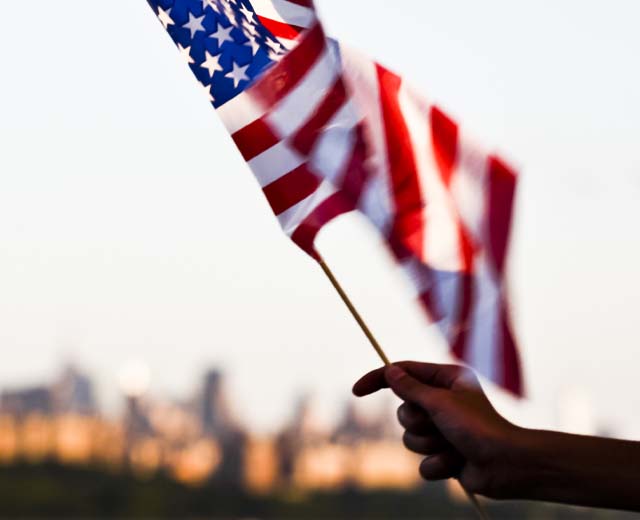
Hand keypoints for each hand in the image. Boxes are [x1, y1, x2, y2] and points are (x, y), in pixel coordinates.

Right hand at [353, 362, 523, 497]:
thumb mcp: (440, 402)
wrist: (506, 465)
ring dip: (428, 444)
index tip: (357, 390)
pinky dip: (437, 463)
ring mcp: (443, 429)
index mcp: (446, 380)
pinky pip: (422, 462)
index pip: (402, 373)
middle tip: (438, 424)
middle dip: (417, 422)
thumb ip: (411, 388)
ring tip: (452, 445)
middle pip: (403, 410)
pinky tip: (457, 462)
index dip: (378, 380)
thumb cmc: (478, 427)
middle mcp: (443, 402)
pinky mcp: (444, 454)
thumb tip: (390, 372)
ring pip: (409, 438)